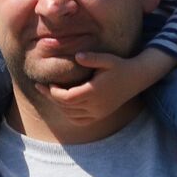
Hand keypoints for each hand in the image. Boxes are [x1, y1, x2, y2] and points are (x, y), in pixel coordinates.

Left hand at [36, 50, 157, 124]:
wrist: (136, 78)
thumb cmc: (119, 66)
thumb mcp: (108, 59)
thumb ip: (92, 58)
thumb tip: (77, 56)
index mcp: (95, 92)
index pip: (66, 98)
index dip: (53, 92)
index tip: (46, 83)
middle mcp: (96, 105)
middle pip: (66, 107)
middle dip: (51, 97)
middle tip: (40, 87)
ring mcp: (99, 113)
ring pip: (71, 115)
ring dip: (58, 106)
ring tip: (50, 93)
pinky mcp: (100, 115)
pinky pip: (80, 121)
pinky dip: (69, 114)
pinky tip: (63, 104)